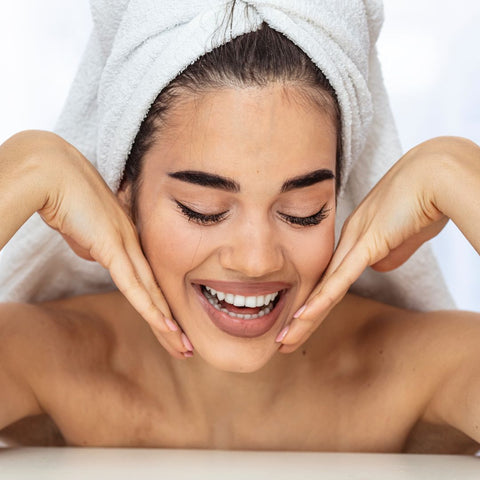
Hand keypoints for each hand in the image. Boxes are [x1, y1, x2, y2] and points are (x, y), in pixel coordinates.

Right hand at [1, 131, 192, 358]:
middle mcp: (134, 243)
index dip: (161, 307)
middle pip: (157, 291)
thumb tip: (101, 256)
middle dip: (171, 323)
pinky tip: (165, 325)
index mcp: (129, 240)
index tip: (171, 329)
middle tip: (187, 347)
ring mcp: (127, 244)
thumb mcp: (85, 232)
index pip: (149, 281)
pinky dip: (150, 307)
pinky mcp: (113, 246)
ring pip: (152, 292)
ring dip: (167, 323)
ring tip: (184, 347)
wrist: (54, 172)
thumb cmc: (67, 198)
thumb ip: (98, 247)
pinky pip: (134, 284)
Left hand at [277, 137, 451, 352]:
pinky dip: (320, 300)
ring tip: (284, 340)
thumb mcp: (402, 237)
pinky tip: (302, 318)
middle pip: (320, 287)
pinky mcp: (367, 243)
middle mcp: (348, 241)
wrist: (434, 174)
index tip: (302, 324)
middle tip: (283, 340)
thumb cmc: (423, 202)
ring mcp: (355, 241)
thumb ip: (387, 253)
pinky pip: (339, 279)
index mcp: (356, 239)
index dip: (315, 304)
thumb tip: (377, 267)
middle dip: (300, 317)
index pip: (330, 280)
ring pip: (323, 288)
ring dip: (303, 318)